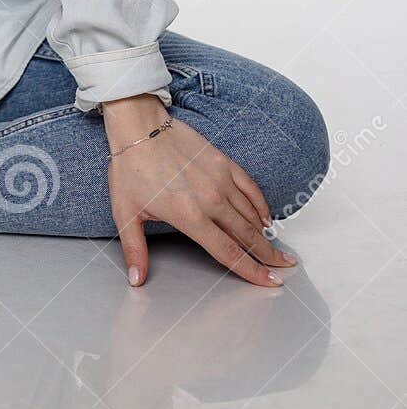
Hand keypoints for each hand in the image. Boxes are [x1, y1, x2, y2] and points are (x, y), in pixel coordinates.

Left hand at [104, 95, 296, 288]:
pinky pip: (250, 188)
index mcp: (190, 216)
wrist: (139, 126)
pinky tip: (266, 218)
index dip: (252, 271)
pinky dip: (261, 205)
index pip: (229, 252)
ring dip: (267, 234)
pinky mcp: (223, 162)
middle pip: (248, 236)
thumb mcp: (125, 213)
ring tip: (278, 250)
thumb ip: (135, 249)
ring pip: (252, 214)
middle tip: (284, 268)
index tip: (270, 282)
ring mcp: (220, 179)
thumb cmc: (130, 168)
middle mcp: (211, 200)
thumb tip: (136, 280)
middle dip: (268, 256)